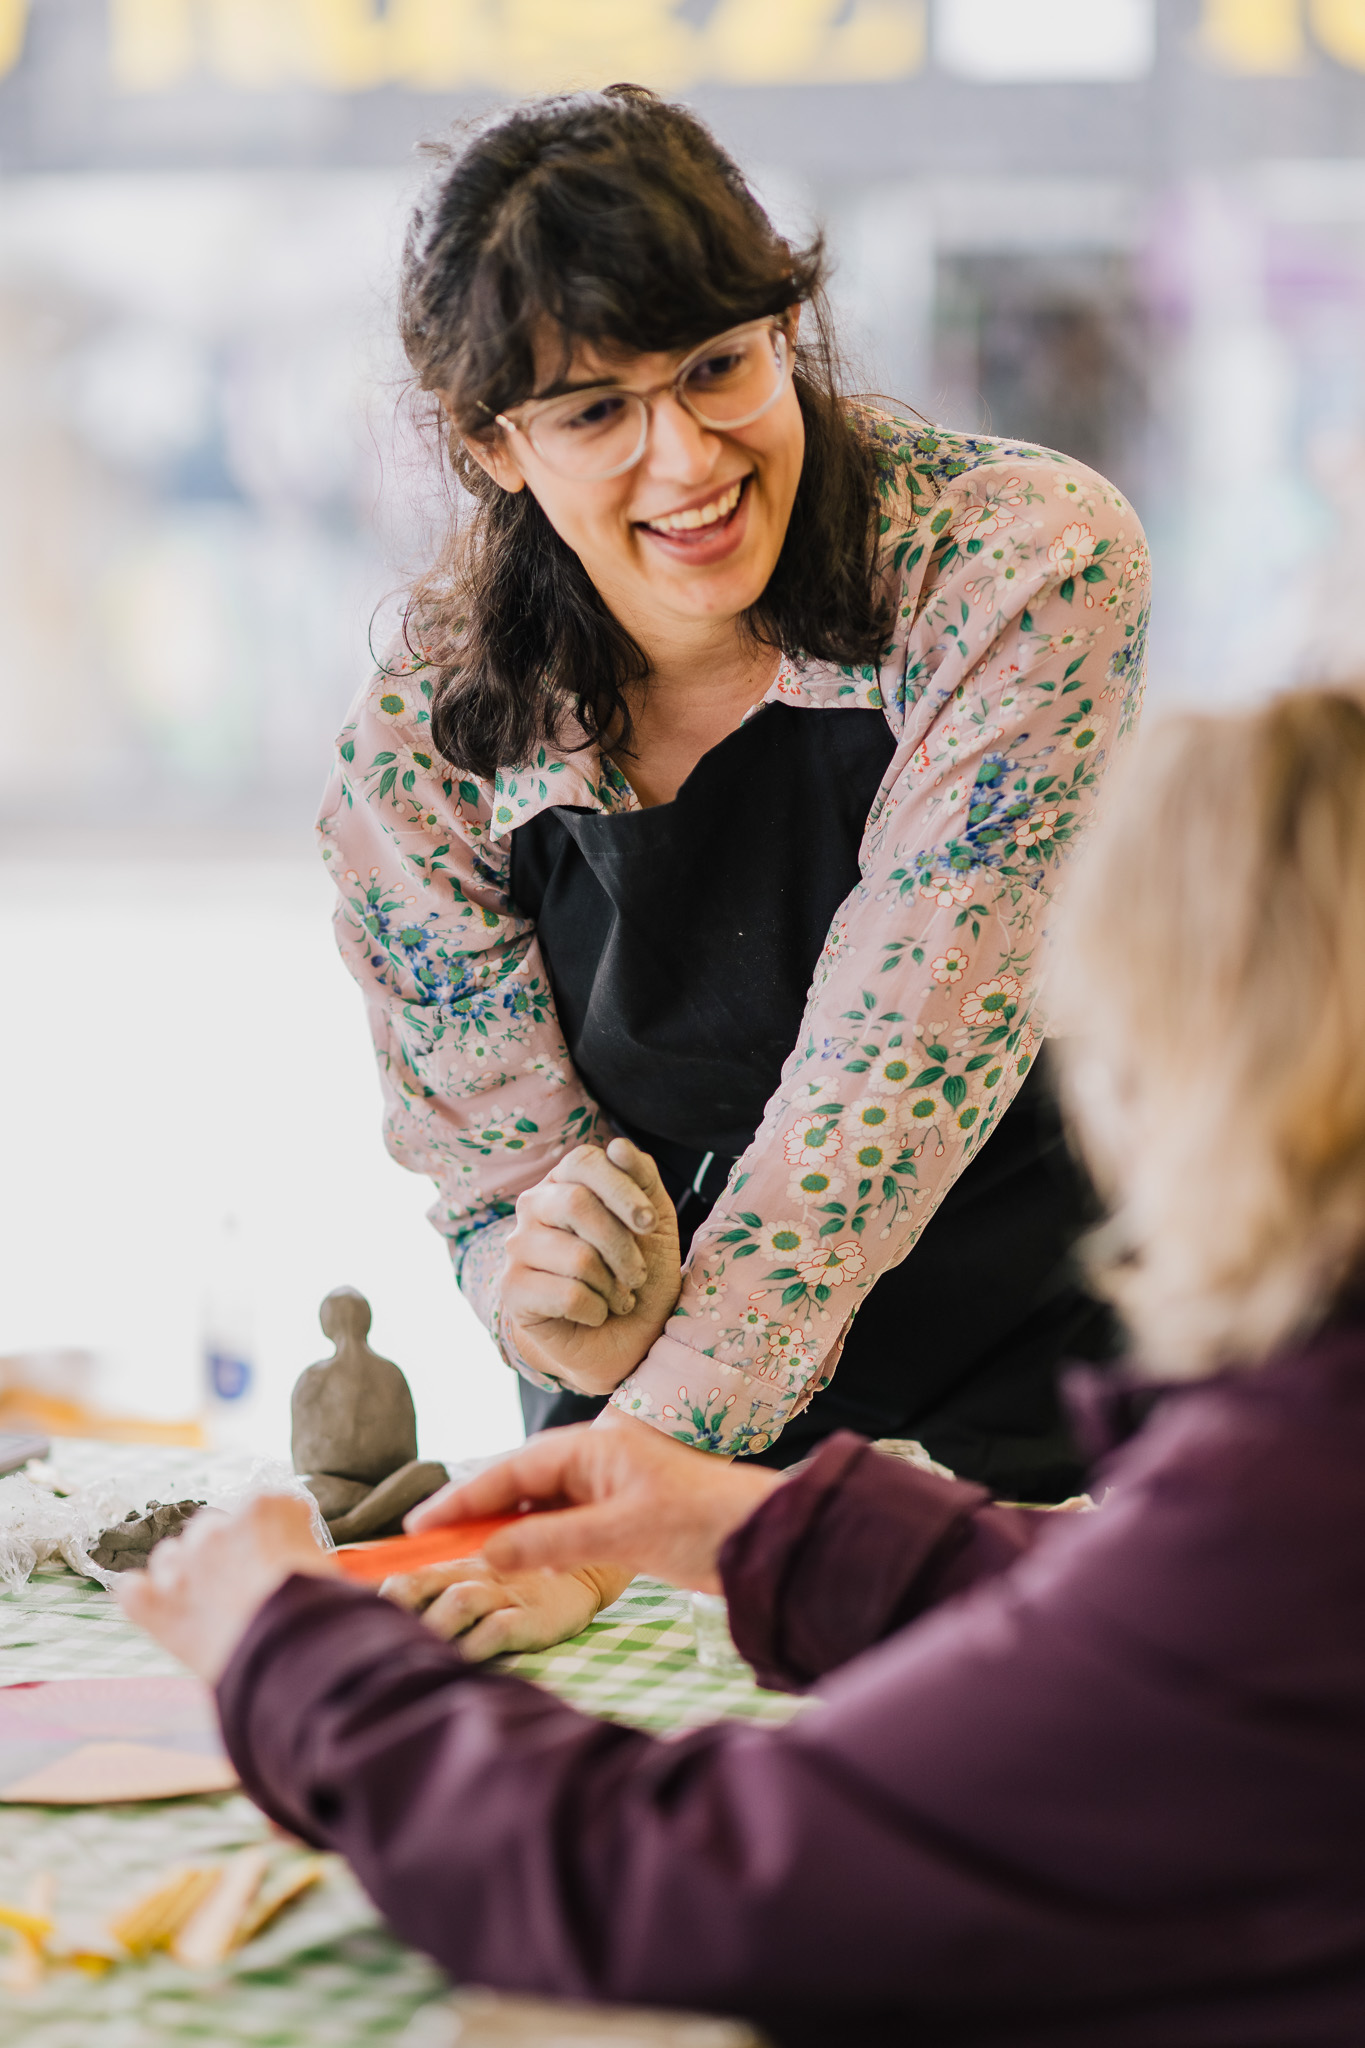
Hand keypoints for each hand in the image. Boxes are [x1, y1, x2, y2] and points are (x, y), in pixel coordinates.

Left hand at [115, 1495, 338, 1685]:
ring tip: (206, 1603)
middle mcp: (217, 1529)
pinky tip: (159, 1610)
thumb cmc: (321, 1611)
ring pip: (169, 1555)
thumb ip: (302, 1551)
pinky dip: (143, 1598)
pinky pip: (132, 1592)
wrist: (293, 1655)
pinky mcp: (155, 1607)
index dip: (273, 1534)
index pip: (264, 1507)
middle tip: (244, 1584)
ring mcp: (181, 1567)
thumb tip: (300, 1565)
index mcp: (263, 1508)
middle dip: (224, 1551)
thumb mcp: (326, 1566)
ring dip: (183, 1571)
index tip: (284, 1556)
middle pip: (210, 1528)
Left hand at [378, 1554, 629, 1659]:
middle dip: (394, 1610)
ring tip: (406, 1655)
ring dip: (431, 1627)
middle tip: (366, 1640)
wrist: (587, 1575)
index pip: (411, 1576)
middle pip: (426, 1586)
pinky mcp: (532, 1617)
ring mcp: (505, 1596)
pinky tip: (458, 1664)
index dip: (381, 1597)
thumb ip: (442, 1593)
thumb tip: (389, 1615)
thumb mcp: (482, 1580)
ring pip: (459, 1602)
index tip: (347, 1619)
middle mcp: (477, 1577)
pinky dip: (477, 1644)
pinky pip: (500, 1628)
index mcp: (459, 1568)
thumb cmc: (522, 1584)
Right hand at [406, 1413, 780, 1594]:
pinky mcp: (622, 1520)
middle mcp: (595, 1463)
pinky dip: (534, 1546)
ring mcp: (608, 1491)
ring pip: (539, 1509)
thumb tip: (487, 1554)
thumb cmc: (701, 1522)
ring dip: (503, 1533)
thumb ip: (550, 1541)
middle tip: (426, 1548)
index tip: (419, 1526)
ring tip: (459, 1561)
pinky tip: (513, 1566)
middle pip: (519, 1486)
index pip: (511, 1469)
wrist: (767, 1538)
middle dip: (474, 1515)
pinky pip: (562, 1529)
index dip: (462, 1497)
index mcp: (592, 1447)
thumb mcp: (619, 1533)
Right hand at [502, 1137, 680, 1396]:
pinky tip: (595, 1314)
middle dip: (622, 1246)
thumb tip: (617, 1146)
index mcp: (566, 1181)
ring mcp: (517, 1247)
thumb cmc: (639, 1273)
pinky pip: (567, 1295)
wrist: (626, 1338)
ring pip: (577, 1256)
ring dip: (614, 1286)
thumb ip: (642, 1179)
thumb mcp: (655, 1223)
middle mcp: (534, 1206)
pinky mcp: (512, 1290)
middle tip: (638, 1275)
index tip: (649, 1224)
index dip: (622, 1190)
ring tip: (617, 1298)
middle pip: (578, 1204)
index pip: (584, 1161)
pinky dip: (597, 1310)